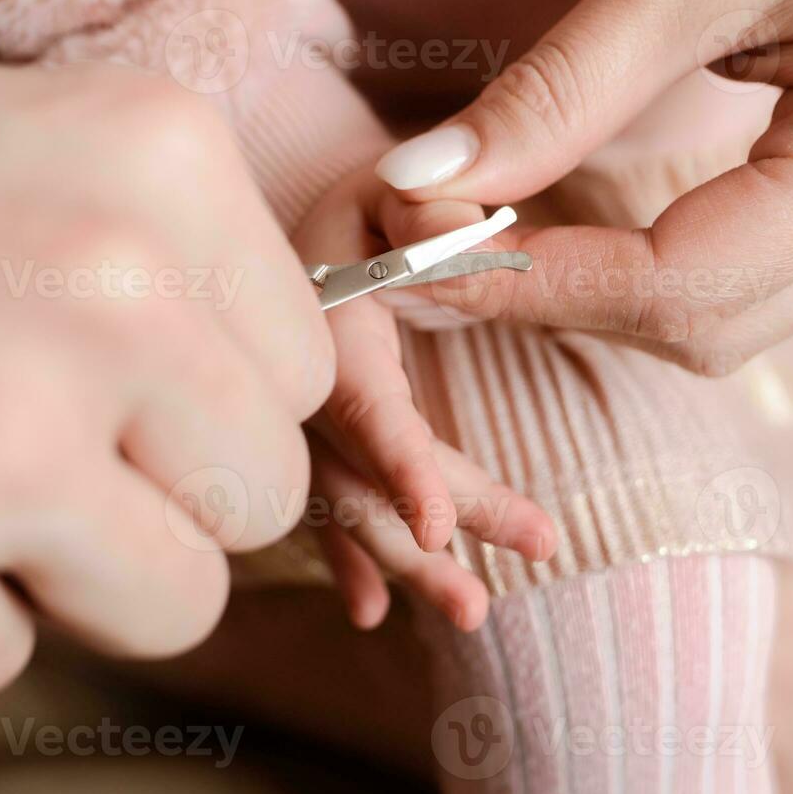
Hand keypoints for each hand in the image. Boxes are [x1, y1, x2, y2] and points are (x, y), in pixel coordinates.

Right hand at [0, 19, 332, 697]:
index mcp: (152, 157)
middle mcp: (101, 298)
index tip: (132, 395)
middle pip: (259, 496)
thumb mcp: (12, 150)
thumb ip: (164, 274)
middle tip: (30, 443)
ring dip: (65, 567)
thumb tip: (259, 420)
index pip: (302, 368)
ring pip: (172, 602)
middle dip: (161, 493)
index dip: (215, 399)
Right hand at [293, 171, 554, 631]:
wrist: (347, 197)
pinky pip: (328, 494)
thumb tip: (461, 234)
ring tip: (471, 611)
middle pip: (350, 466)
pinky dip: (348, 550)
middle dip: (414, 535)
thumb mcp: (406, 182)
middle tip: (492, 592)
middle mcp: (300, 368)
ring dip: (393, 557)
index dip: (396, 461)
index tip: (436, 526)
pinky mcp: (322, 424)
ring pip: (342, 494)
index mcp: (319, 307)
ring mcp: (303, 402)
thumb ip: (435, 204)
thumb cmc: (392, 184)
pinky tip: (369, 607)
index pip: (357, 397)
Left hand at [374, 0, 792, 373]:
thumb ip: (557, 89)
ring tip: (477, 237)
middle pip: (706, 322)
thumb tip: (419, 184)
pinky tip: (565, 230)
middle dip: (554, 296)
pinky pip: (744, 270)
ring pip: (723, 312)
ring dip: (592, 291)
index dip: (533, 283)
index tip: (414, 253)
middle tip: (427, 244)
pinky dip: (642, 264)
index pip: (685, 283)